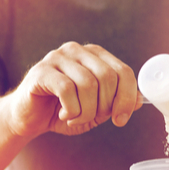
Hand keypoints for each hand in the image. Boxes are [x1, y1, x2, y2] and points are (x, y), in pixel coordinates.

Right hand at [5, 42, 139, 136]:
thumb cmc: (63, 111)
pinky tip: (64, 115)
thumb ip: (117, 103)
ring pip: (88, 85)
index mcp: (95, 55)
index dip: (127, 98)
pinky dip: (71, 110)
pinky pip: (67, 90)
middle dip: (105, 106)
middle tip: (92, 118)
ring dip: (86, 111)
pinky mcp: (41, 71)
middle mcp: (77, 50)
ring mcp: (57, 57)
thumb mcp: (96, 110)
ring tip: (75, 118)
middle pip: (108, 77)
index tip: (120, 119)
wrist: (28, 118)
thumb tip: (140, 101)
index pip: (124, 72)